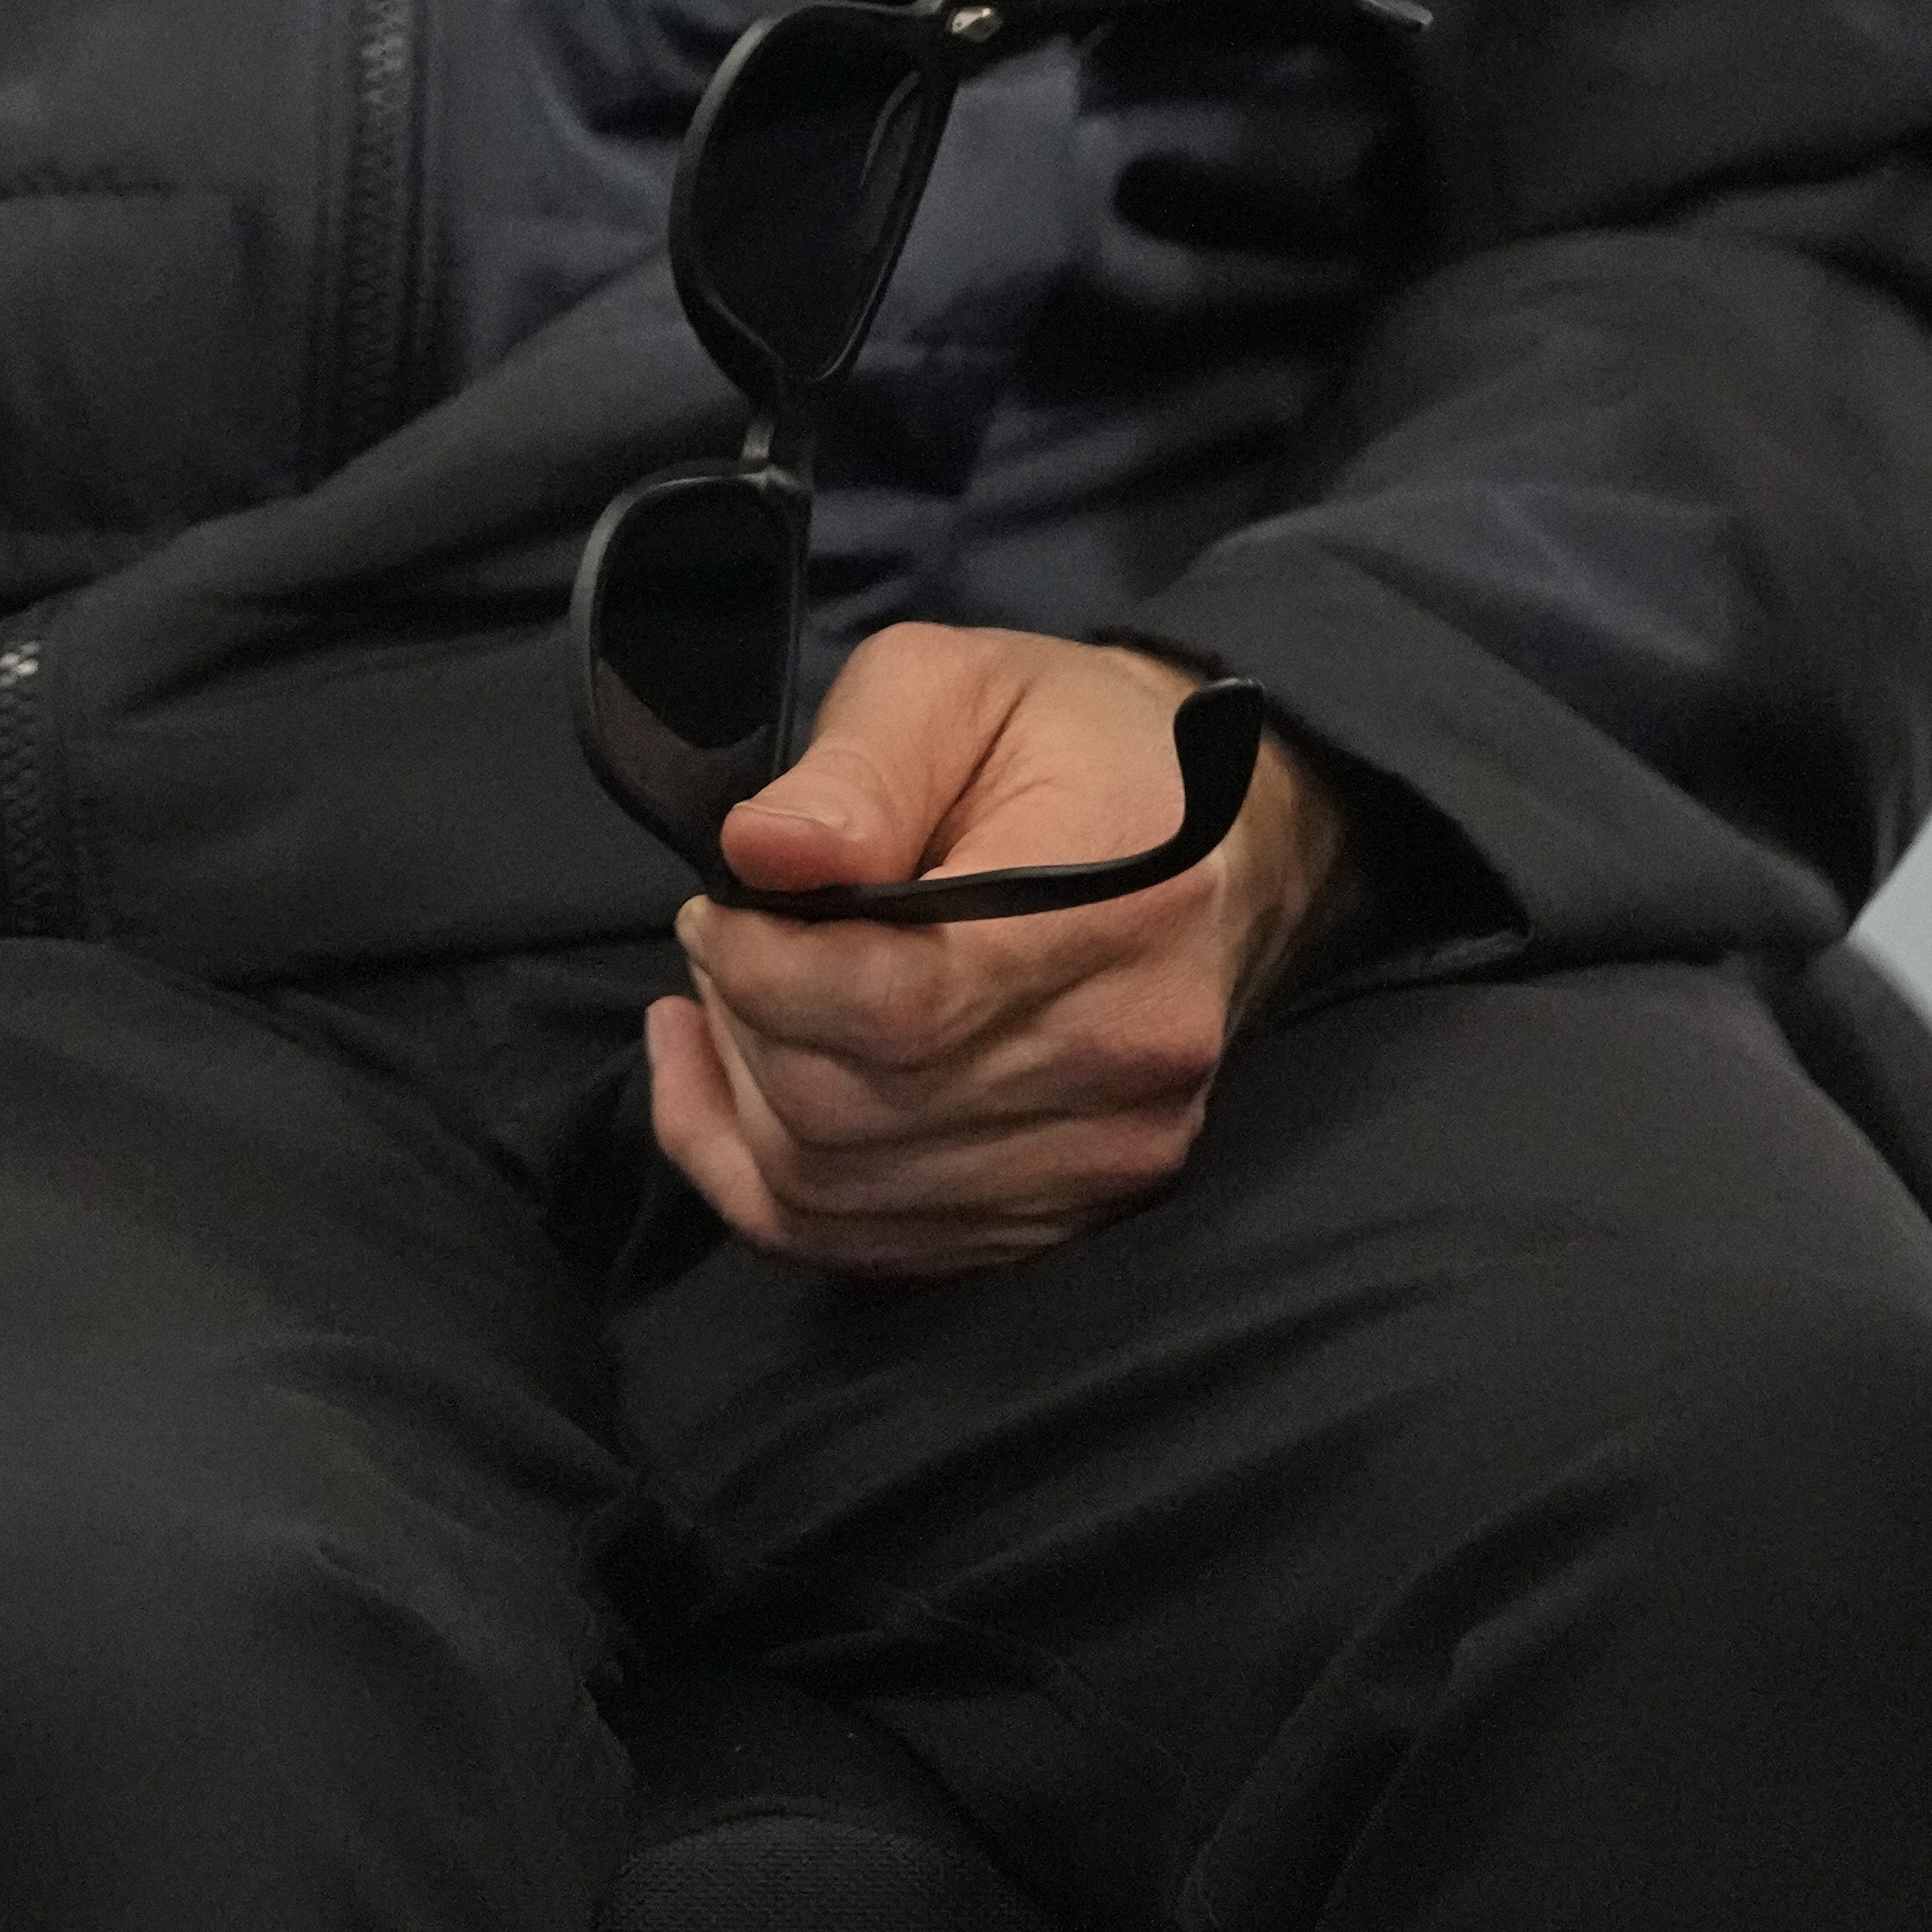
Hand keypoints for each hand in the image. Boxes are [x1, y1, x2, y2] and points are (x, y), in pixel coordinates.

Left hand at [645, 630, 1348, 1280]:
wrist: (1210, 835)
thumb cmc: (1065, 738)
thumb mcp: (950, 683)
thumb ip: (856, 770)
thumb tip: (761, 855)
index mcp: (1117, 911)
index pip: (896, 1006)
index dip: (761, 968)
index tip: (721, 903)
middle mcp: (1125, 1062)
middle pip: (853, 1113)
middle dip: (742, 1023)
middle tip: (723, 935)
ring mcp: (1106, 1158)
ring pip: (843, 1196)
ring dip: (742, 1104)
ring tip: (730, 1001)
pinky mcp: (1072, 1209)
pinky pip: (874, 1248)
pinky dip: (770, 1180)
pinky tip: (733, 1092)